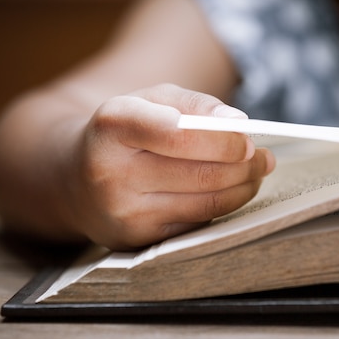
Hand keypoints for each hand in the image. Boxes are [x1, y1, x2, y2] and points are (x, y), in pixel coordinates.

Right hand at [65, 84, 274, 249]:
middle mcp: (111, 172)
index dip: (222, 139)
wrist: (73, 178)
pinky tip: (232, 191)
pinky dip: (223, 206)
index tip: (248, 137)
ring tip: (256, 172)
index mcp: (113, 125)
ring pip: (205, 203)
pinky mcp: (135, 238)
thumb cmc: (124, 132)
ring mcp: (123, 211)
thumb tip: (237, 122)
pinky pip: (197, 223)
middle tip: (265, 157)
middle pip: (201, 173)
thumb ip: (194, 103)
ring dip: (243, 187)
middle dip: (245, 165)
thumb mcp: (150, 99)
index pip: (177, 133)